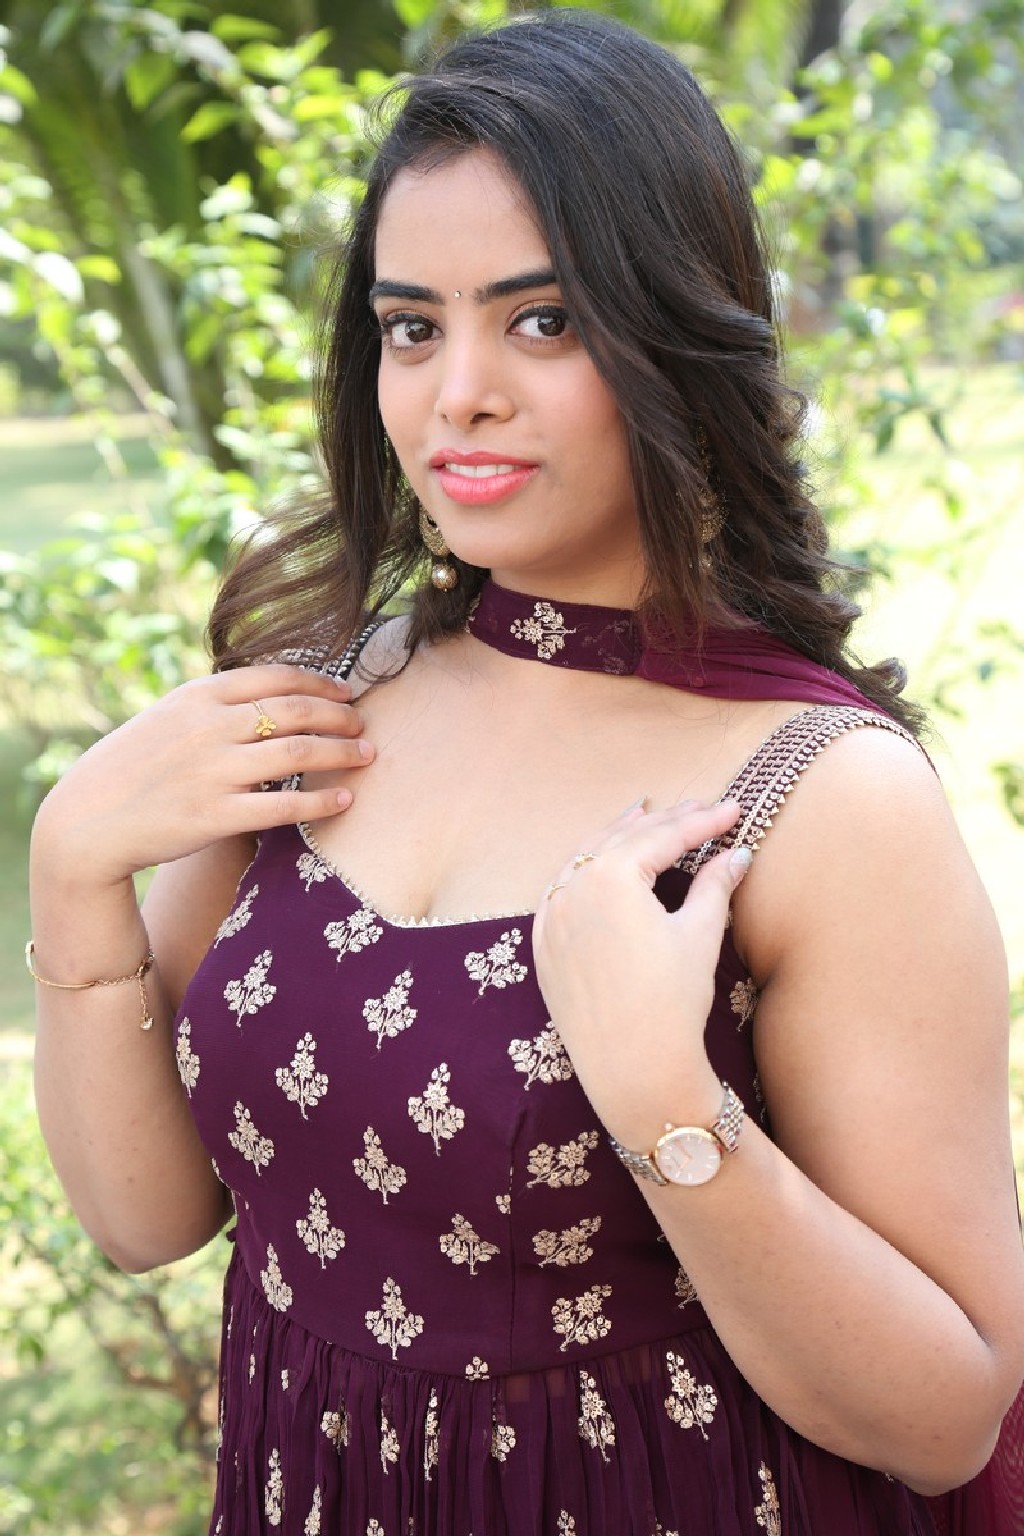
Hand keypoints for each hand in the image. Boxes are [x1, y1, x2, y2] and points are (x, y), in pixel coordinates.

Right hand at [32, 664, 372, 885]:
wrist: (87, 820)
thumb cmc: (131, 768)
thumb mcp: (167, 718)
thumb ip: (215, 705)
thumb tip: (269, 696)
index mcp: (198, 696)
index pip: (276, 677)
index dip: (320, 682)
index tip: (346, 692)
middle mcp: (210, 728)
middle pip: (296, 711)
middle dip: (339, 716)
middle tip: (363, 724)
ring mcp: (213, 772)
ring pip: (298, 754)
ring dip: (342, 753)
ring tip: (367, 756)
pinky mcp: (216, 816)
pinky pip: (284, 808)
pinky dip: (321, 802)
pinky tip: (344, 800)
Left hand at [532, 798, 749, 1144]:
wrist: (634, 1069)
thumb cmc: (672, 1002)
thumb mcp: (700, 935)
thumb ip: (715, 885)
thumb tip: (738, 853)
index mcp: (611, 877)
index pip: (664, 838)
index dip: (703, 822)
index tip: (733, 809)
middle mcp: (572, 888)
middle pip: (623, 840)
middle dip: (664, 823)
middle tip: (698, 808)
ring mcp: (551, 916)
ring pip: (585, 859)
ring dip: (617, 837)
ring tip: (642, 814)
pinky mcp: (543, 945)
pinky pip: (562, 891)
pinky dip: (584, 870)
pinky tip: (598, 862)